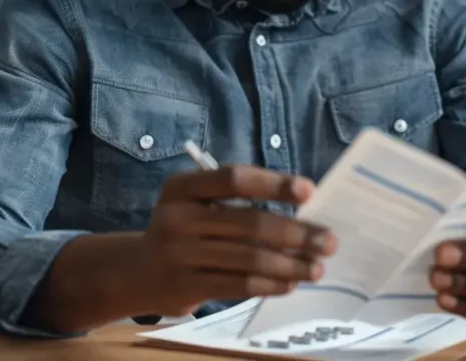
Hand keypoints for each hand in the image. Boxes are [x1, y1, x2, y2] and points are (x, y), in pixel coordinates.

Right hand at [135, 165, 336, 316]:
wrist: (136, 271)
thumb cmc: (185, 229)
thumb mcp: (196, 203)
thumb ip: (237, 201)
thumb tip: (303, 208)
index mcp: (183, 187)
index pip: (234, 179)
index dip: (274, 183)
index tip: (309, 191)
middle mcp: (177, 217)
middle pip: (250, 222)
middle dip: (296, 232)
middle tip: (328, 241)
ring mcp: (178, 254)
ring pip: (248, 258)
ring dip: (290, 264)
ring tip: (317, 267)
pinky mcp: (184, 286)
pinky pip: (238, 284)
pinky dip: (270, 284)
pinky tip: (290, 283)